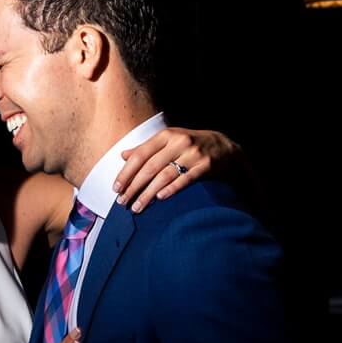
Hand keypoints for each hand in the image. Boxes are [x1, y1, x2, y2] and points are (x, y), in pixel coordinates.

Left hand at [113, 127, 237, 212]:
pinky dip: (172, 189)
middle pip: (150, 167)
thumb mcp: (169, 141)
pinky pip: (186, 179)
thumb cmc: (191, 146)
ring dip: (148, 193)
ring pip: (165, 176)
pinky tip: (160, 198)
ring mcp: (194, 153)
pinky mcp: (206, 165)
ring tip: (137, 207)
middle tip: (122, 202)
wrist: (225, 148)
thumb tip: (122, 155)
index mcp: (166, 135)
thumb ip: (147, 148)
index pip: (140, 155)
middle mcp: (179, 142)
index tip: (116, 188)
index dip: (126, 172)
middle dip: (134, 186)